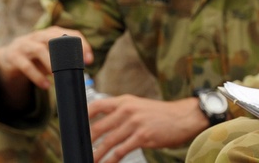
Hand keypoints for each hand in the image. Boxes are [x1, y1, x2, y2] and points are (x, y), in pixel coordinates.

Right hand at [0, 26, 92, 107]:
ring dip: (51, 64)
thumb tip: (81, 72)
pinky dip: (37, 76)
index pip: (70, 34)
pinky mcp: (13, 57)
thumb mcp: (51, 54)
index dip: (81, 45)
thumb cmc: (36, 57)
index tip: (89, 60)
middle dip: (67, 51)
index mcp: (51, 33)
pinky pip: (26, 65)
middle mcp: (38, 36)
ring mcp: (24, 45)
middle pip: (54, 38)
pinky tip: (46, 86)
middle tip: (76, 68)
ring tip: (58, 78)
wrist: (7, 57)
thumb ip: (65, 60)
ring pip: (39, 50)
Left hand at [87, 95, 208, 162]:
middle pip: (98, 127)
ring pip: (107, 142)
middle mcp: (127, 109)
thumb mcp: (139, 106)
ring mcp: (134, 123)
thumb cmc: (160, 114)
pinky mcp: (142, 137)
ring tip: (89, 161)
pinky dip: (111, 160)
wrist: (183, 117)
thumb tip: (103, 124)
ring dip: (96, 154)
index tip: (74, 129)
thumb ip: (122, 112)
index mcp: (124, 100)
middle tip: (79, 150)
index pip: (96, 105)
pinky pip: (121, 152)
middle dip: (86, 141)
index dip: (82, 118)